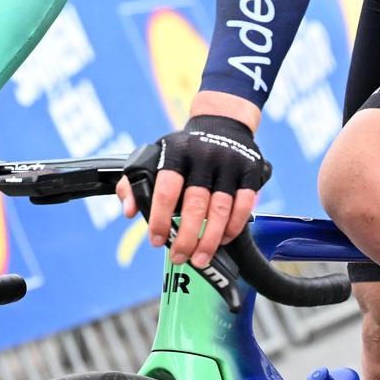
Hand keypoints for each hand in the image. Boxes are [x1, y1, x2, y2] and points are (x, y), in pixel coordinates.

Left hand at [116, 114, 268, 268]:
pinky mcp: (250, 170)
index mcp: (176, 152)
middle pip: (195, 205)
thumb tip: (130, 212)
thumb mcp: (155, 154)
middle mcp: (203, 156)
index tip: (156, 240)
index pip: (166, 190)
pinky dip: (234, 226)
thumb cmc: (184, 147)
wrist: (222, 121)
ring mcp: (229, 163)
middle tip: (179, 257)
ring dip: (210, 239)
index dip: (160, 218)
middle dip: (186, 237)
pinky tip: (223, 239)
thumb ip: (135, 182)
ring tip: (200, 258)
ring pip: (221, 209)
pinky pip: (244, 205)